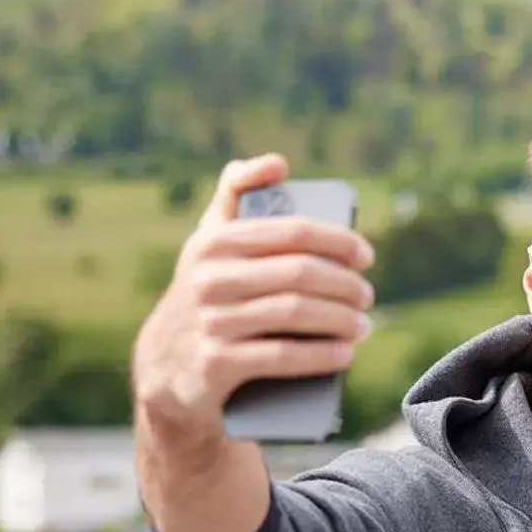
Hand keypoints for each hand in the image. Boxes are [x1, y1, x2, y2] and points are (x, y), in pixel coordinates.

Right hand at [131, 154, 375, 442]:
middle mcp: (209, 277)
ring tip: (363, 325)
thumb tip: (277, 164)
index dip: (338, 241)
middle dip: (345, 284)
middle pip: (299, 273)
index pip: (292, 231)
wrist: (165, 366)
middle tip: (366, 296)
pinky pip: (281, 356)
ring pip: (294, 312)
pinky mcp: (215, 364)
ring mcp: (210, 321)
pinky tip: (346, 354)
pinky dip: (321, 354)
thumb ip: (236, 195)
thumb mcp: (209, 243)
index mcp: (214, 241)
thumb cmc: (205, 294)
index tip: (366, 256)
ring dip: (340, 319)